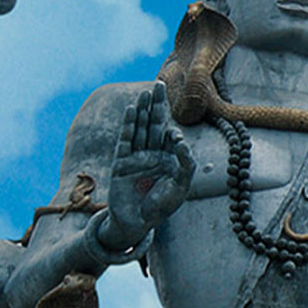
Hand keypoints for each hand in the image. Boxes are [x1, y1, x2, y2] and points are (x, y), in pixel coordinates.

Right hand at [98, 83, 192, 249]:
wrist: (138, 223)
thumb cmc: (160, 206)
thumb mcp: (181, 186)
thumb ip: (186, 164)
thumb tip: (182, 141)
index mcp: (167, 157)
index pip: (169, 135)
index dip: (172, 129)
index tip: (174, 136)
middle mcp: (151, 153)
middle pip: (154, 124)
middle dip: (157, 105)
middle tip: (159, 84)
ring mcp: (135, 156)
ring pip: (140, 128)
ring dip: (142, 110)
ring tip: (145, 93)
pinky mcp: (121, 162)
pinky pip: (126, 140)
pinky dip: (129, 125)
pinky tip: (132, 110)